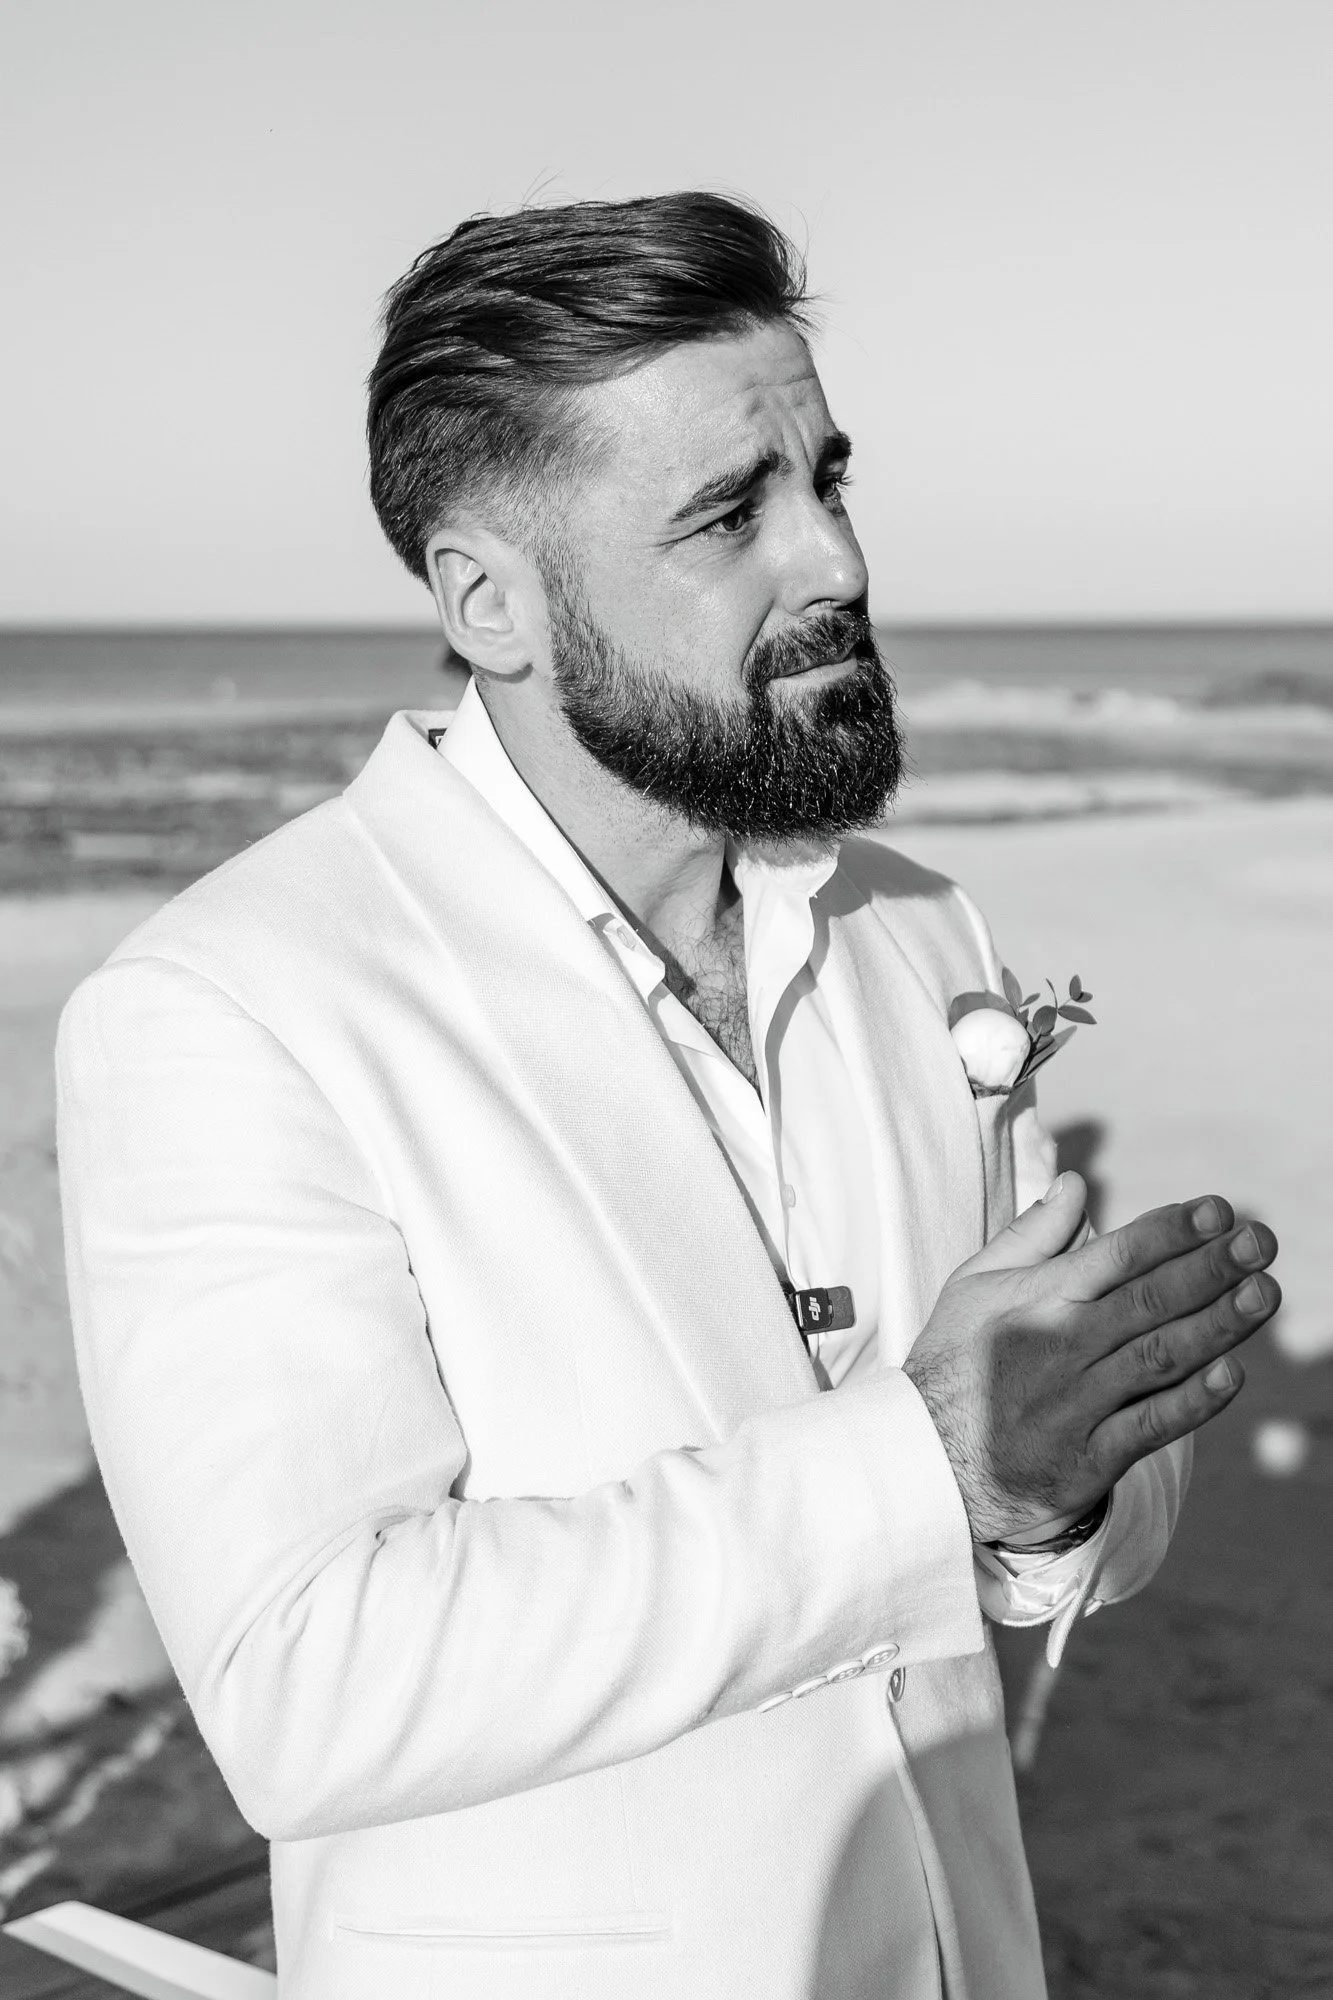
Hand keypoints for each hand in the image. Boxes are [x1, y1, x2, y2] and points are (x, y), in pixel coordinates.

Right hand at [903, 1173, 1279, 1544]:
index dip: (1170, 1230)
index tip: (1218, 1210)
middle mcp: (1059, 1347)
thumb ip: (1030, 1234)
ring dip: (1217, 1324)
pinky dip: (1192, 1401)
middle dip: (1211, 1267)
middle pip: (1148, 1300)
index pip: (1115, 1255)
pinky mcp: (1086, 1460)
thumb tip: (1074, 1183)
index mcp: (1035, 1300)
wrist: (924, 1461)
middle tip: (1260, 1241)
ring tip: (1263, 1293)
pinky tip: (1231, 1373)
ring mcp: (1075, 1405)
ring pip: (1158, 1357)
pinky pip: (1148, 1427)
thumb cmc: (952, 1363)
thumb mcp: (973, 1286)